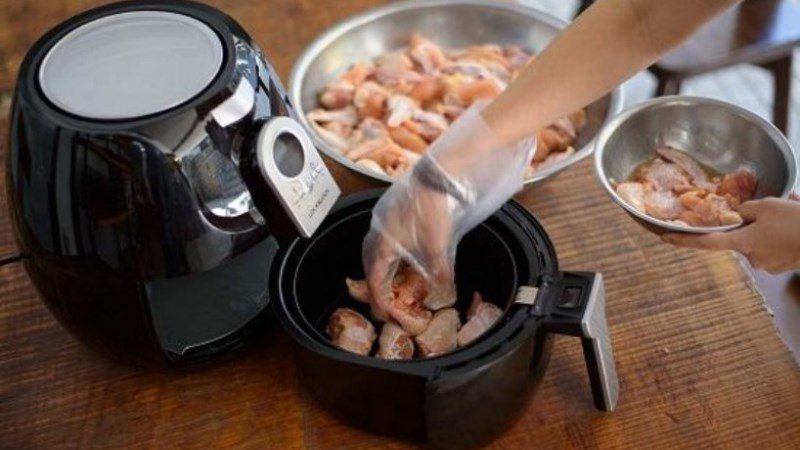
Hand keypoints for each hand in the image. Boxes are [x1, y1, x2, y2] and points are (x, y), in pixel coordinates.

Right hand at [363, 100, 534, 320]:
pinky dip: (390, 251)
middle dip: (376, 285)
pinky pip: (384, 237)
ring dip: (382, 267)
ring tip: (392, 280)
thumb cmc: (432, 207)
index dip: (380, 299)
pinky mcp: (392, 208)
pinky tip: (402, 254)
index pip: (375, 279)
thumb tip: (443, 288)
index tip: (385, 314)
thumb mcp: (438, 246)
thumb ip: (439, 272)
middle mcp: (377, 231)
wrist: (438, 174)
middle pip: (370, 264)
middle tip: (385, 301)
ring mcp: (383, 217)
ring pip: (376, 249)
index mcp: (382, 243)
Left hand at [662, 195, 799, 273]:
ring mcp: (768, 264)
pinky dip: (780, 234)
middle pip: (740, 237)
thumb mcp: (766, 206)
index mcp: (743, 243)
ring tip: (790, 213)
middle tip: (772, 209)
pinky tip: (794, 223)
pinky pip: (774, 245)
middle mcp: (752, 258)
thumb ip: (745, 210)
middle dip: (751, 224)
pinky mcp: (783, 265)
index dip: (684, 240)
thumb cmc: (796, 221)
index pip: (706, 242)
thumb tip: (738, 214)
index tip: (665, 238)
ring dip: (770, 227)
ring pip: (760, 240)